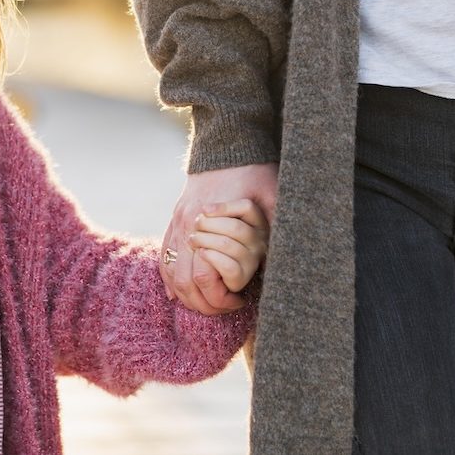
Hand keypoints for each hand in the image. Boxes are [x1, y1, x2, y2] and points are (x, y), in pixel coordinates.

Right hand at [161, 163, 278, 314]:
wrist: (227, 144)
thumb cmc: (254, 171)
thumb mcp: (273, 196)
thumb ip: (277, 223)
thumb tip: (290, 252)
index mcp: (213, 225)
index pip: (207, 279)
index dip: (221, 299)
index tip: (238, 301)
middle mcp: (189, 225)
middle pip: (185, 282)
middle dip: (202, 305)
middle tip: (222, 309)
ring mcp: (178, 222)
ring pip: (171, 272)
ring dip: (184, 295)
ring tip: (204, 304)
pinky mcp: (174, 218)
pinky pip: (164, 255)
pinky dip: (169, 278)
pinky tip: (177, 292)